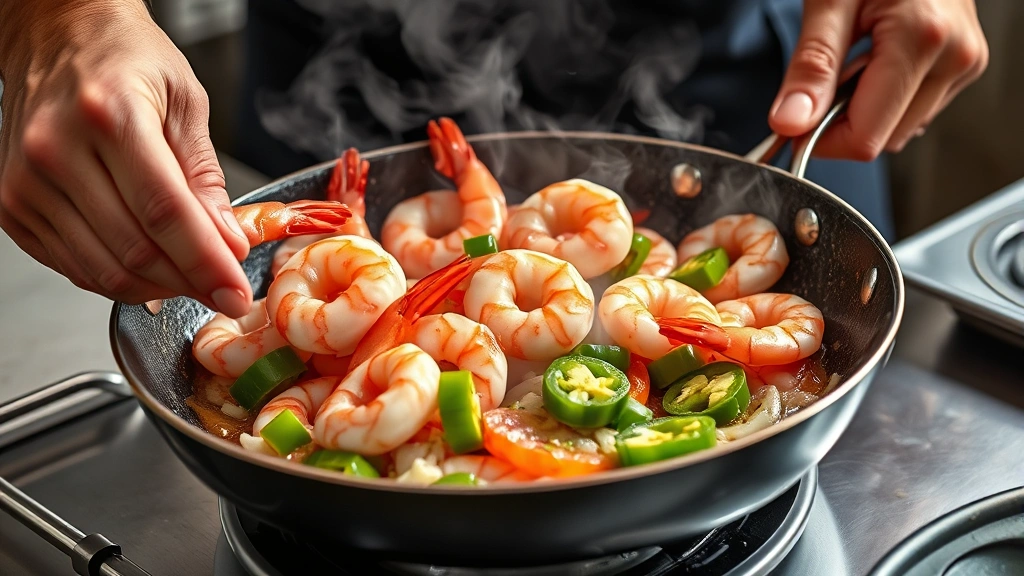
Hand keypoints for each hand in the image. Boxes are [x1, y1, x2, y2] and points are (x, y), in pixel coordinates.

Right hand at [0, 0, 252, 316]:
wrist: (57, 35)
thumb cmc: (126, 58)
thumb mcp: (186, 102)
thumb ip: (205, 177)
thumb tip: (227, 242)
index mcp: (109, 115)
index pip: (165, 212)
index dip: (206, 263)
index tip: (235, 293)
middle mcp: (56, 150)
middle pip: (134, 249)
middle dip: (190, 283)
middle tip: (225, 291)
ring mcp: (26, 182)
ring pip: (103, 269)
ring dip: (158, 288)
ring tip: (193, 281)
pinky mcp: (12, 207)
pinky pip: (73, 266)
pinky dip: (119, 280)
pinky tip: (152, 271)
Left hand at [768, 0, 987, 159]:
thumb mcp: (828, 2)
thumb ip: (811, 66)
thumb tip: (790, 122)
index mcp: (922, 39)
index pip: (867, 138)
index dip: (822, 141)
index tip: (793, 127)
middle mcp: (954, 56)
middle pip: (883, 139)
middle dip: (842, 122)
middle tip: (821, 80)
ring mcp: (964, 61)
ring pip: (900, 128)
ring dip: (865, 109)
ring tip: (854, 58)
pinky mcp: (963, 63)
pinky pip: (914, 108)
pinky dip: (885, 96)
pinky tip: (875, 60)